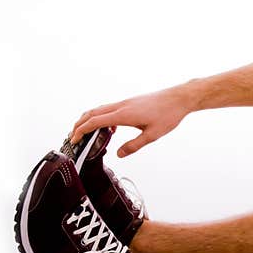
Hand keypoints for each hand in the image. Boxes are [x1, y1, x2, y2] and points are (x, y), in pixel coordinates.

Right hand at [70, 85, 193, 156]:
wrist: (179, 98)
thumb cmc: (168, 114)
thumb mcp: (152, 135)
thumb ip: (134, 145)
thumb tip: (119, 154)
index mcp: (123, 114)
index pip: (94, 122)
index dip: (81, 131)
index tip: (73, 140)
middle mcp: (121, 106)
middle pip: (92, 113)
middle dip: (79, 124)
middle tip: (73, 137)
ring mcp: (125, 103)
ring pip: (99, 109)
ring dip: (89, 119)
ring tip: (86, 132)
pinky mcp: (130, 102)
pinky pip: (109, 109)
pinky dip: (101, 117)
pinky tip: (109, 128)